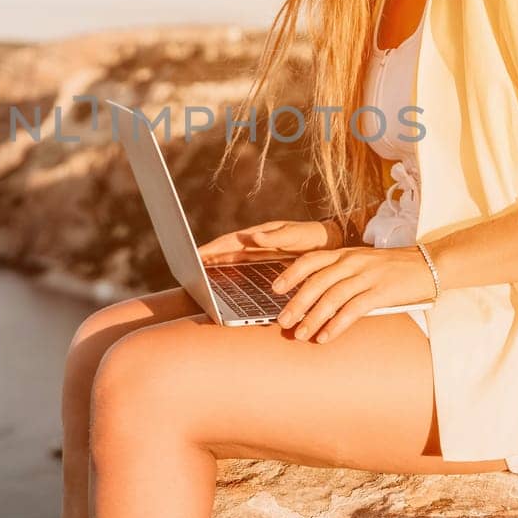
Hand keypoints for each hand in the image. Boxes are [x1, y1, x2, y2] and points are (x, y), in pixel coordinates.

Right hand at [197, 219, 338, 265]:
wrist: (330, 242)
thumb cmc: (313, 237)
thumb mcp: (296, 235)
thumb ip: (276, 236)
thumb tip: (253, 237)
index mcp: (260, 234)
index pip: (229, 242)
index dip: (211, 249)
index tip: (194, 255)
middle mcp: (255, 243)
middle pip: (225, 251)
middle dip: (206, 258)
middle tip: (186, 268)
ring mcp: (259, 253)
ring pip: (231, 261)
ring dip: (215, 267)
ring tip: (196, 277)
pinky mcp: (264, 264)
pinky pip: (242, 269)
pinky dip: (229, 274)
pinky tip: (221, 283)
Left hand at [268, 246, 436, 342]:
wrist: (430, 264)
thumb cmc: (394, 268)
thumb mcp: (364, 264)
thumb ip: (342, 275)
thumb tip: (316, 299)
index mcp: (346, 253)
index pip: (311, 260)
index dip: (291, 274)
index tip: (275, 288)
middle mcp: (353, 261)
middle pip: (317, 281)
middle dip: (296, 302)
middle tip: (282, 320)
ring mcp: (368, 275)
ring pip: (332, 297)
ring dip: (313, 318)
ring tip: (301, 334)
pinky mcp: (382, 291)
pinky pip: (353, 309)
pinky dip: (337, 324)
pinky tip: (326, 336)